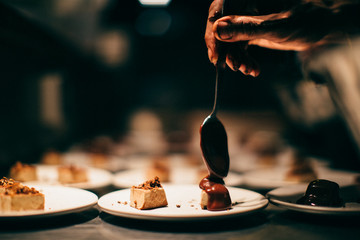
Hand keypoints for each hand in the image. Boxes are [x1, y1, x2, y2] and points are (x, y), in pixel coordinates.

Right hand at [205, 0, 359, 75]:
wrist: (324, 29)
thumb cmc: (308, 21)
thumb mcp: (277, 26)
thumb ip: (247, 28)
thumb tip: (218, 30)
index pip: (220, 8)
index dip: (212, 31)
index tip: (215, 53)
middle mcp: (245, 5)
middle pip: (221, 27)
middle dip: (226, 50)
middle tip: (233, 66)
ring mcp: (247, 19)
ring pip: (229, 40)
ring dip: (236, 58)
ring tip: (247, 69)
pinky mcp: (251, 32)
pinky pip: (239, 47)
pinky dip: (244, 60)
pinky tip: (252, 69)